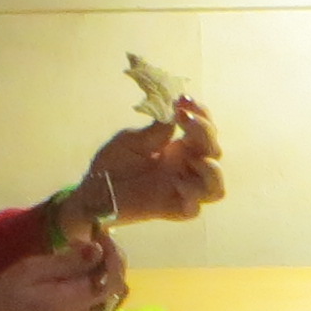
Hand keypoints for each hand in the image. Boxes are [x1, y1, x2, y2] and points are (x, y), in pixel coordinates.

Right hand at [0, 243, 119, 310]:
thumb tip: (96, 249)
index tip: (98, 233)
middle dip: (111, 261)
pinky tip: (79, 281)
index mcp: (75, 301)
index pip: (112, 273)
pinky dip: (98, 292)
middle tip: (93, 242)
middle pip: (117, 287)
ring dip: (106, 276)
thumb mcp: (28, 272)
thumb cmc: (0, 303)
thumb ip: (66, 262)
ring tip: (85, 259)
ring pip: (112, 300)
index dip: (110, 250)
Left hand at [85, 108, 223, 225]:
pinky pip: (195, 209)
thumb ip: (156, 131)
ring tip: (191, 158)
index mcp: (180, 149)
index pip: (205, 130)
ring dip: (210, 169)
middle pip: (215, 152)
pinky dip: (191, 195)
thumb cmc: (113, 164)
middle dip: (204, 130)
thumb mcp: (132, 140)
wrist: (94, 192)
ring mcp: (182, 191)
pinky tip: (176, 183)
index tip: (183, 100)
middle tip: (182, 117)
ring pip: (216, 187)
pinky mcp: (172, 211)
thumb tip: (176, 112)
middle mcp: (186, 169)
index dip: (202, 113)